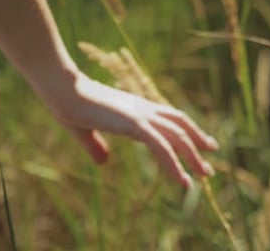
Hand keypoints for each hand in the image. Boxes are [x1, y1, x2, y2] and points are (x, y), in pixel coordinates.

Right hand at [30, 64, 217, 187]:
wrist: (60, 89)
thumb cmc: (68, 105)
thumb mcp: (86, 131)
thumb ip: (96, 146)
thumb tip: (103, 162)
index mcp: (134, 108)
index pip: (169, 118)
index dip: (187, 130)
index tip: (201, 144)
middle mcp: (143, 109)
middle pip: (180, 126)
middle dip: (197, 144)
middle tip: (209, 164)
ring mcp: (140, 115)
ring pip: (177, 137)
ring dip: (193, 157)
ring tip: (204, 176)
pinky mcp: (134, 123)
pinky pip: (161, 147)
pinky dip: (175, 164)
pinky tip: (183, 181)